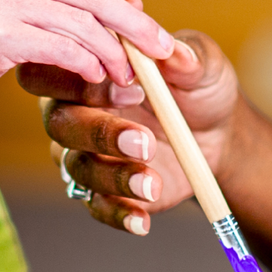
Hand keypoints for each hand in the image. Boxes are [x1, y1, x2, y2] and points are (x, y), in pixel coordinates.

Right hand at [20, 28, 232, 234]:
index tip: (134, 86)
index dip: (82, 80)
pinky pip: (97, 206)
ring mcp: (87, 154)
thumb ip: (187, 55)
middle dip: (99, 132)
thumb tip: (174, 51)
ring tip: (153, 184)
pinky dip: (118, 214)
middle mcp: (75, 112)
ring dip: (114, 177)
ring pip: (78, 168)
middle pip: (60, 124)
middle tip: (144, 141)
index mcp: (86, 71)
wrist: (218, 133)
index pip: (53, 71)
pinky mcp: (105, 190)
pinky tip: (143, 219)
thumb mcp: (202, 63)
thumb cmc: (197, 85)